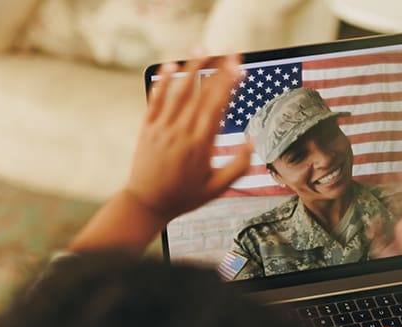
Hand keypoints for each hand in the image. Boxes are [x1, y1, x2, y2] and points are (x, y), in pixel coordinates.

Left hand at [125, 53, 251, 221]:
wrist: (147, 204)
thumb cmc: (184, 197)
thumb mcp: (218, 188)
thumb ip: (238, 166)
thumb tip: (253, 143)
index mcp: (202, 144)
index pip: (218, 105)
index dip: (229, 83)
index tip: (239, 66)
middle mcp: (182, 132)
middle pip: (202, 93)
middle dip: (218, 70)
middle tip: (230, 51)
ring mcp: (163, 128)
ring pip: (179, 91)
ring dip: (192, 67)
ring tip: (203, 47)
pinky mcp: (147, 128)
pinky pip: (156, 100)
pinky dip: (163, 82)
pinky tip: (170, 65)